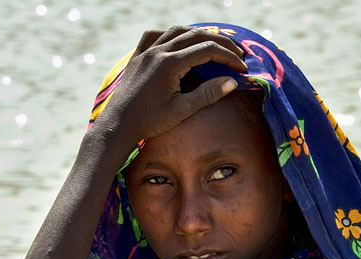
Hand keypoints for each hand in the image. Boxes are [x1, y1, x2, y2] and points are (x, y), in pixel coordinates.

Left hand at [92, 26, 246, 146]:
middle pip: (196, 35)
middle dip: (220, 43)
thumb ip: (207, 94)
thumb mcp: (181, 111)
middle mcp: (157, 51)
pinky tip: (178, 40)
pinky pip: (155, 35)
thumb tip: (232, 82)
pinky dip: (172, 34)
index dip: (228, 57)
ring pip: (177, 31)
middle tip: (237, 53)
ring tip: (215, 44)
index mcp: (170, 63)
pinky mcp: (137, 57)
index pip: (207, 50)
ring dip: (199, 34)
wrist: (118, 126)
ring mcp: (145, 51)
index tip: (242, 68)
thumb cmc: (149, 122)